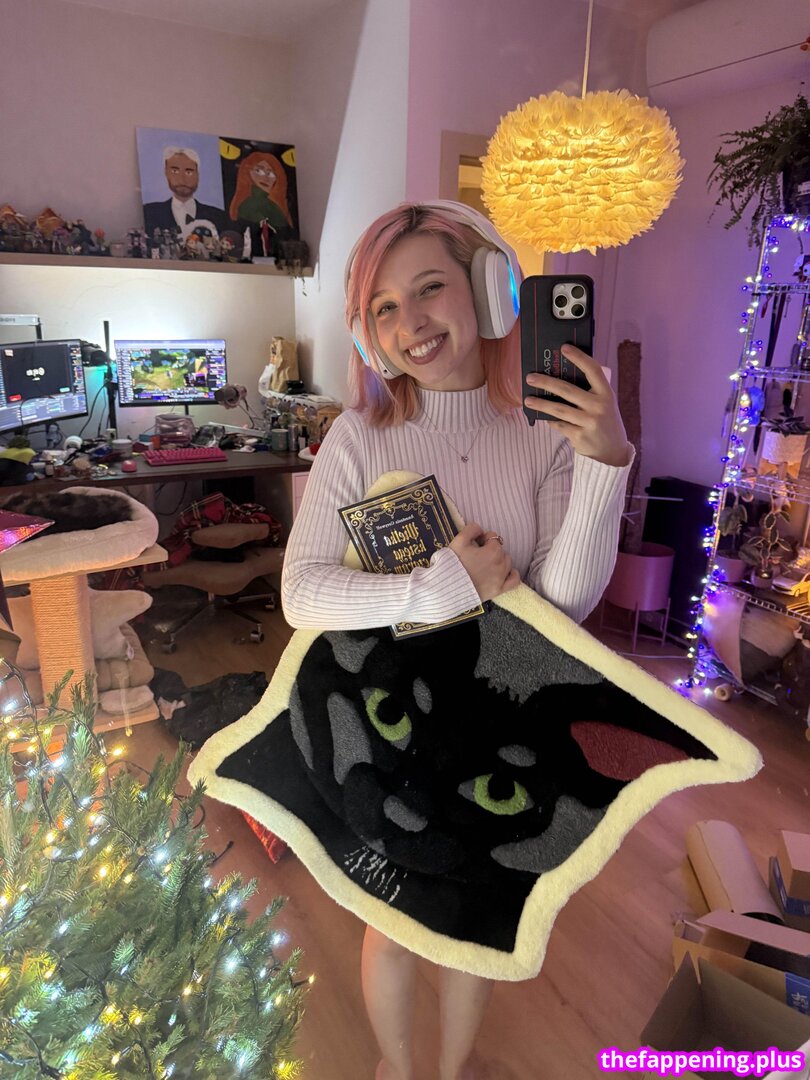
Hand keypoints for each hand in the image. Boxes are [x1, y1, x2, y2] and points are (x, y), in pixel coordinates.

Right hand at [449, 523, 520, 601]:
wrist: (447, 588)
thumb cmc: (453, 563)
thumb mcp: (459, 540)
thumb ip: (472, 529)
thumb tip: (480, 530)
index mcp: (493, 551)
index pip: (492, 537)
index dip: (482, 538)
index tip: (473, 544)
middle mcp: (501, 564)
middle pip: (500, 550)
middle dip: (490, 550)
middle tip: (476, 555)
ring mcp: (501, 578)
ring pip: (507, 562)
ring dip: (499, 560)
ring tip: (485, 564)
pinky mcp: (499, 590)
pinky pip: (514, 580)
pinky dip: (511, 574)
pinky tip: (504, 572)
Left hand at [524, 344, 631, 466]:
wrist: (613, 452)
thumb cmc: (605, 422)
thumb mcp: (605, 405)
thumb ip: (589, 393)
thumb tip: (559, 380)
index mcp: (606, 394)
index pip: (593, 370)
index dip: (579, 357)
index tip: (564, 348)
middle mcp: (599, 406)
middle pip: (567, 390)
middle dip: (546, 382)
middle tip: (530, 378)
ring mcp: (589, 422)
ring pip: (559, 409)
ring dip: (541, 404)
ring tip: (527, 400)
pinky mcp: (580, 436)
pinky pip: (560, 425)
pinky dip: (551, 421)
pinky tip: (545, 417)